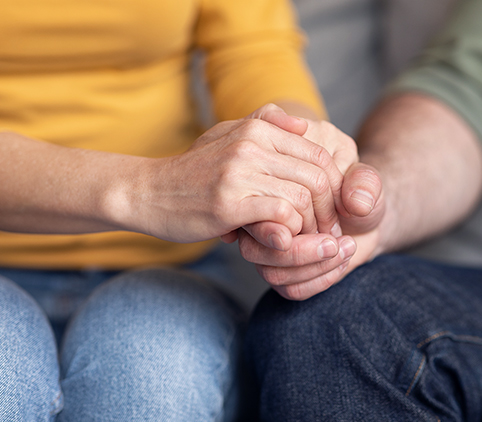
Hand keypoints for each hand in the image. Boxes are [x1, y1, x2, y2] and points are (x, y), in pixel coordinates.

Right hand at [131, 105, 343, 242]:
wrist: (147, 192)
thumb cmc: (194, 170)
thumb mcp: (227, 134)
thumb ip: (265, 122)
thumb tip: (305, 124)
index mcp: (257, 128)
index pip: (318, 153)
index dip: (334, 185)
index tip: (332, 208)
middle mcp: (251, 145)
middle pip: (317, 176)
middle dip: (329, 208)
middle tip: (329, 229)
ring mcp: (239, 173)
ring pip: (303, 197)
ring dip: (312, 224)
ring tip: (310, 239)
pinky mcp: (228, 203)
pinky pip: (281, 215)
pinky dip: (291, 230)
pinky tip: (284, 239)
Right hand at [238, 160, 384, 299]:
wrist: (364, 217)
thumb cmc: (356, 192)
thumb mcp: (365, 180)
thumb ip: (363, 182)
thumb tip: (356, 203)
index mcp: (267, 186)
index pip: (264, 206)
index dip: (300, 214)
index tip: (335, 211)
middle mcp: (257, 220)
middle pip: (255, 248)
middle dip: (300, 251)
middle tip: (335, 242)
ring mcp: (265, 249)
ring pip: (272, 273)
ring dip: (315, 266)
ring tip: (346, 248)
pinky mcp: (280, 272)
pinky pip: (289, 288)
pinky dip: (321, 280)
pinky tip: (341, 262)